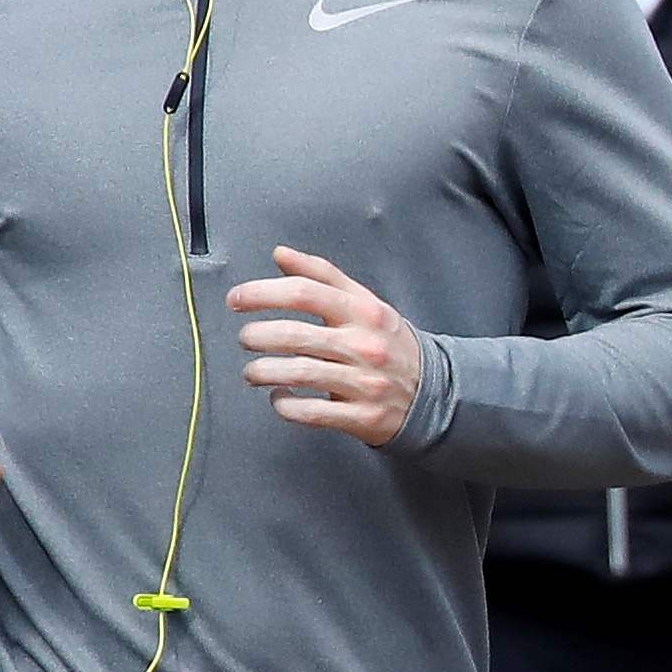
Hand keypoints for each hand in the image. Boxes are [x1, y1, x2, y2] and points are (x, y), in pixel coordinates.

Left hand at [232, 245, 424, 443]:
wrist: (433, 392)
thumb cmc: (389, 344)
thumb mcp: (364, 302)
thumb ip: (321, 275)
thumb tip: (280, 255)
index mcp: (362, 312)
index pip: (305, 293)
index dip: (262, 293)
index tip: (237, 299)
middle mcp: (364, 345)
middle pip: (295, 335)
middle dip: (257, 336)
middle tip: (246, 338)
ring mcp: (364, 383)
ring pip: (299, 373)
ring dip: (263, 372)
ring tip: (253, 371)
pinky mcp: (362, 416)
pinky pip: (312, 412)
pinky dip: (286, 405)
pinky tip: (279, 397)